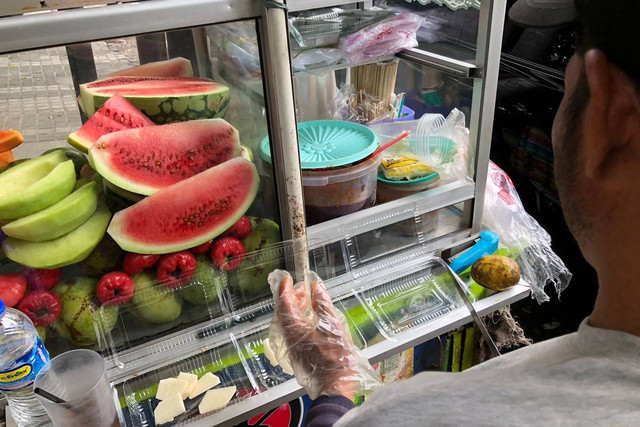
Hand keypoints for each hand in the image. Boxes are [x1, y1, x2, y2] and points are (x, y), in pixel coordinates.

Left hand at [276, 274, 357, 398]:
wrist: (334, 386)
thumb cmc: (335, 357)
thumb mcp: (332, 325)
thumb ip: (322, 304)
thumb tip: (315, 287)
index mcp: (294, 329)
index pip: (283, 303)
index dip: (284, 288)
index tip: (287, 277)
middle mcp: (288, 337)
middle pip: (283, 312)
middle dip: (291, 297)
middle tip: (304, 289)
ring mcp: (291, 346)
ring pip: (287, 322)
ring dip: (295, 308)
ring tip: (309, 302)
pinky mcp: (297, 353)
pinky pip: (292, 331)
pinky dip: (299, 320)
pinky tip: (311, 319)